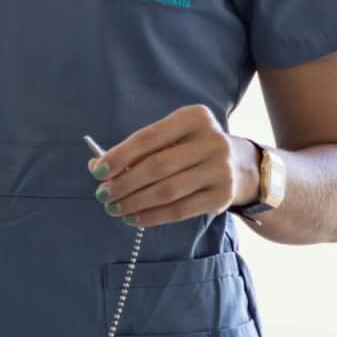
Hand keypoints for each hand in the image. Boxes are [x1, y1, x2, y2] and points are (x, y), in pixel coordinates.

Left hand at [88, 105, 259, 229]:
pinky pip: (180, 210)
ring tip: (114, 208)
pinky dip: (152, 216)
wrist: (240, 165)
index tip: (97, 172)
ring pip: (166, 191)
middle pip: (156, 167)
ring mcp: (221, 170)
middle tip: (102, 195)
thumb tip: (97, 167)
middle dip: (123, 184)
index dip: (119, 156)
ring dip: (134, 203)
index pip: (148, 138)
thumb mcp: (170, 138)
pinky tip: (134, 218)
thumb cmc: (190, 149)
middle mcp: (212, 141)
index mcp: (194, 117)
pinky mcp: (223, 196)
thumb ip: (136, 150)